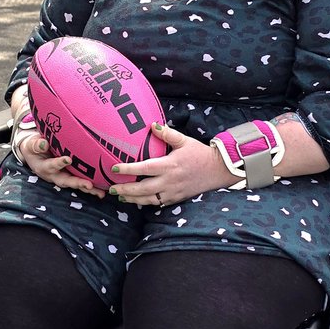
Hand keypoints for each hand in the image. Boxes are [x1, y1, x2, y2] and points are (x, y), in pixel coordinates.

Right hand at [16, 133, 105, 197]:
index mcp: (43, 167)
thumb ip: (36, 145)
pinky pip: (80, 184)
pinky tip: (103, 191)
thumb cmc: (34, 147)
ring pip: (75, 185)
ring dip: (88, 189)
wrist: (34, 154)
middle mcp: (53, 175)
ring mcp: (62, 177)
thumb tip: (43, 144)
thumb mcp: (32, 145)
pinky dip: (91, 188)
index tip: (68, 159)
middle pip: (65, 181)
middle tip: (89, 185)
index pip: (51, 165)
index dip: (59, 163)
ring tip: (100, 193)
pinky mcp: (70, 177)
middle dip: (77, 183)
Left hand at [108, 122, 238, 206]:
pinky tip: (137, 201)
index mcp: (170, 165)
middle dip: (126, 190)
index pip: (145, 168)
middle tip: (111, 189)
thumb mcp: (185, 141)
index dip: (128, 169)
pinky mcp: (177, 198)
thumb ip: (167, 134)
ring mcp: (173, 192)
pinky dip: (146, 203)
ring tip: (121, 197)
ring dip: (133, 199)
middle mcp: (170, 181)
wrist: (218, 170)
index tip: (115, 168)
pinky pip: (158, 203)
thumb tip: (152, 125)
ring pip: (149, 200)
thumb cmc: (200, 154)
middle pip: (143, 189)